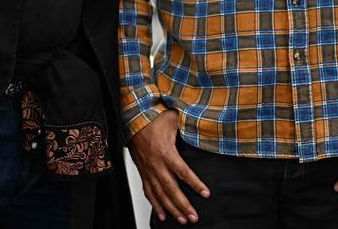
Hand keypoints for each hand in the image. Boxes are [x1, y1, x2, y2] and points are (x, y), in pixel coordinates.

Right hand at [128, 110, 208, 224]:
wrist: (131, 119)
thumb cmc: (153, 119)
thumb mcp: (172, 118)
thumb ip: (188, 123)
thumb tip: (203, 123)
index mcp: (165, 151)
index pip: (182, 171)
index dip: (195, 183)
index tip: (206, 193)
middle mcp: (156, 164)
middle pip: (170, 188)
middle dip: (183, 205)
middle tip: (194, 217)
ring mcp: (148, 169)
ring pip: (159, 193)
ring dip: (171, 208)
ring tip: (182, 220)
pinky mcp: (142, 171)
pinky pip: (148, 191)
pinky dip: (155, 204)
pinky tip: (162, 215)